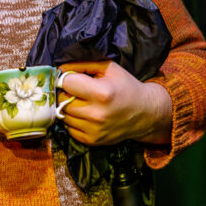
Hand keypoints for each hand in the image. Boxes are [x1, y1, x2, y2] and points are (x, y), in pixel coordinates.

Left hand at [57, 60, 172, 146]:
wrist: (146, 113)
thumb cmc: (126, 87)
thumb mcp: (109, 68)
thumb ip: (83, 64)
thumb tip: (60, 68)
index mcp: (102, 93)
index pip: (66, 83)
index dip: (67, 79)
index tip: (73, 79)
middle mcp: (96, 114)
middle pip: (61, 100)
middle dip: (66, 93)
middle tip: (78, 91)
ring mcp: (94, 129)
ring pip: (63, 115)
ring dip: (68, 108)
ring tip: (84, 103)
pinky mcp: (92, 140)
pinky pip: (69, 128)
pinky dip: (73, 121)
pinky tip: (86, 115)